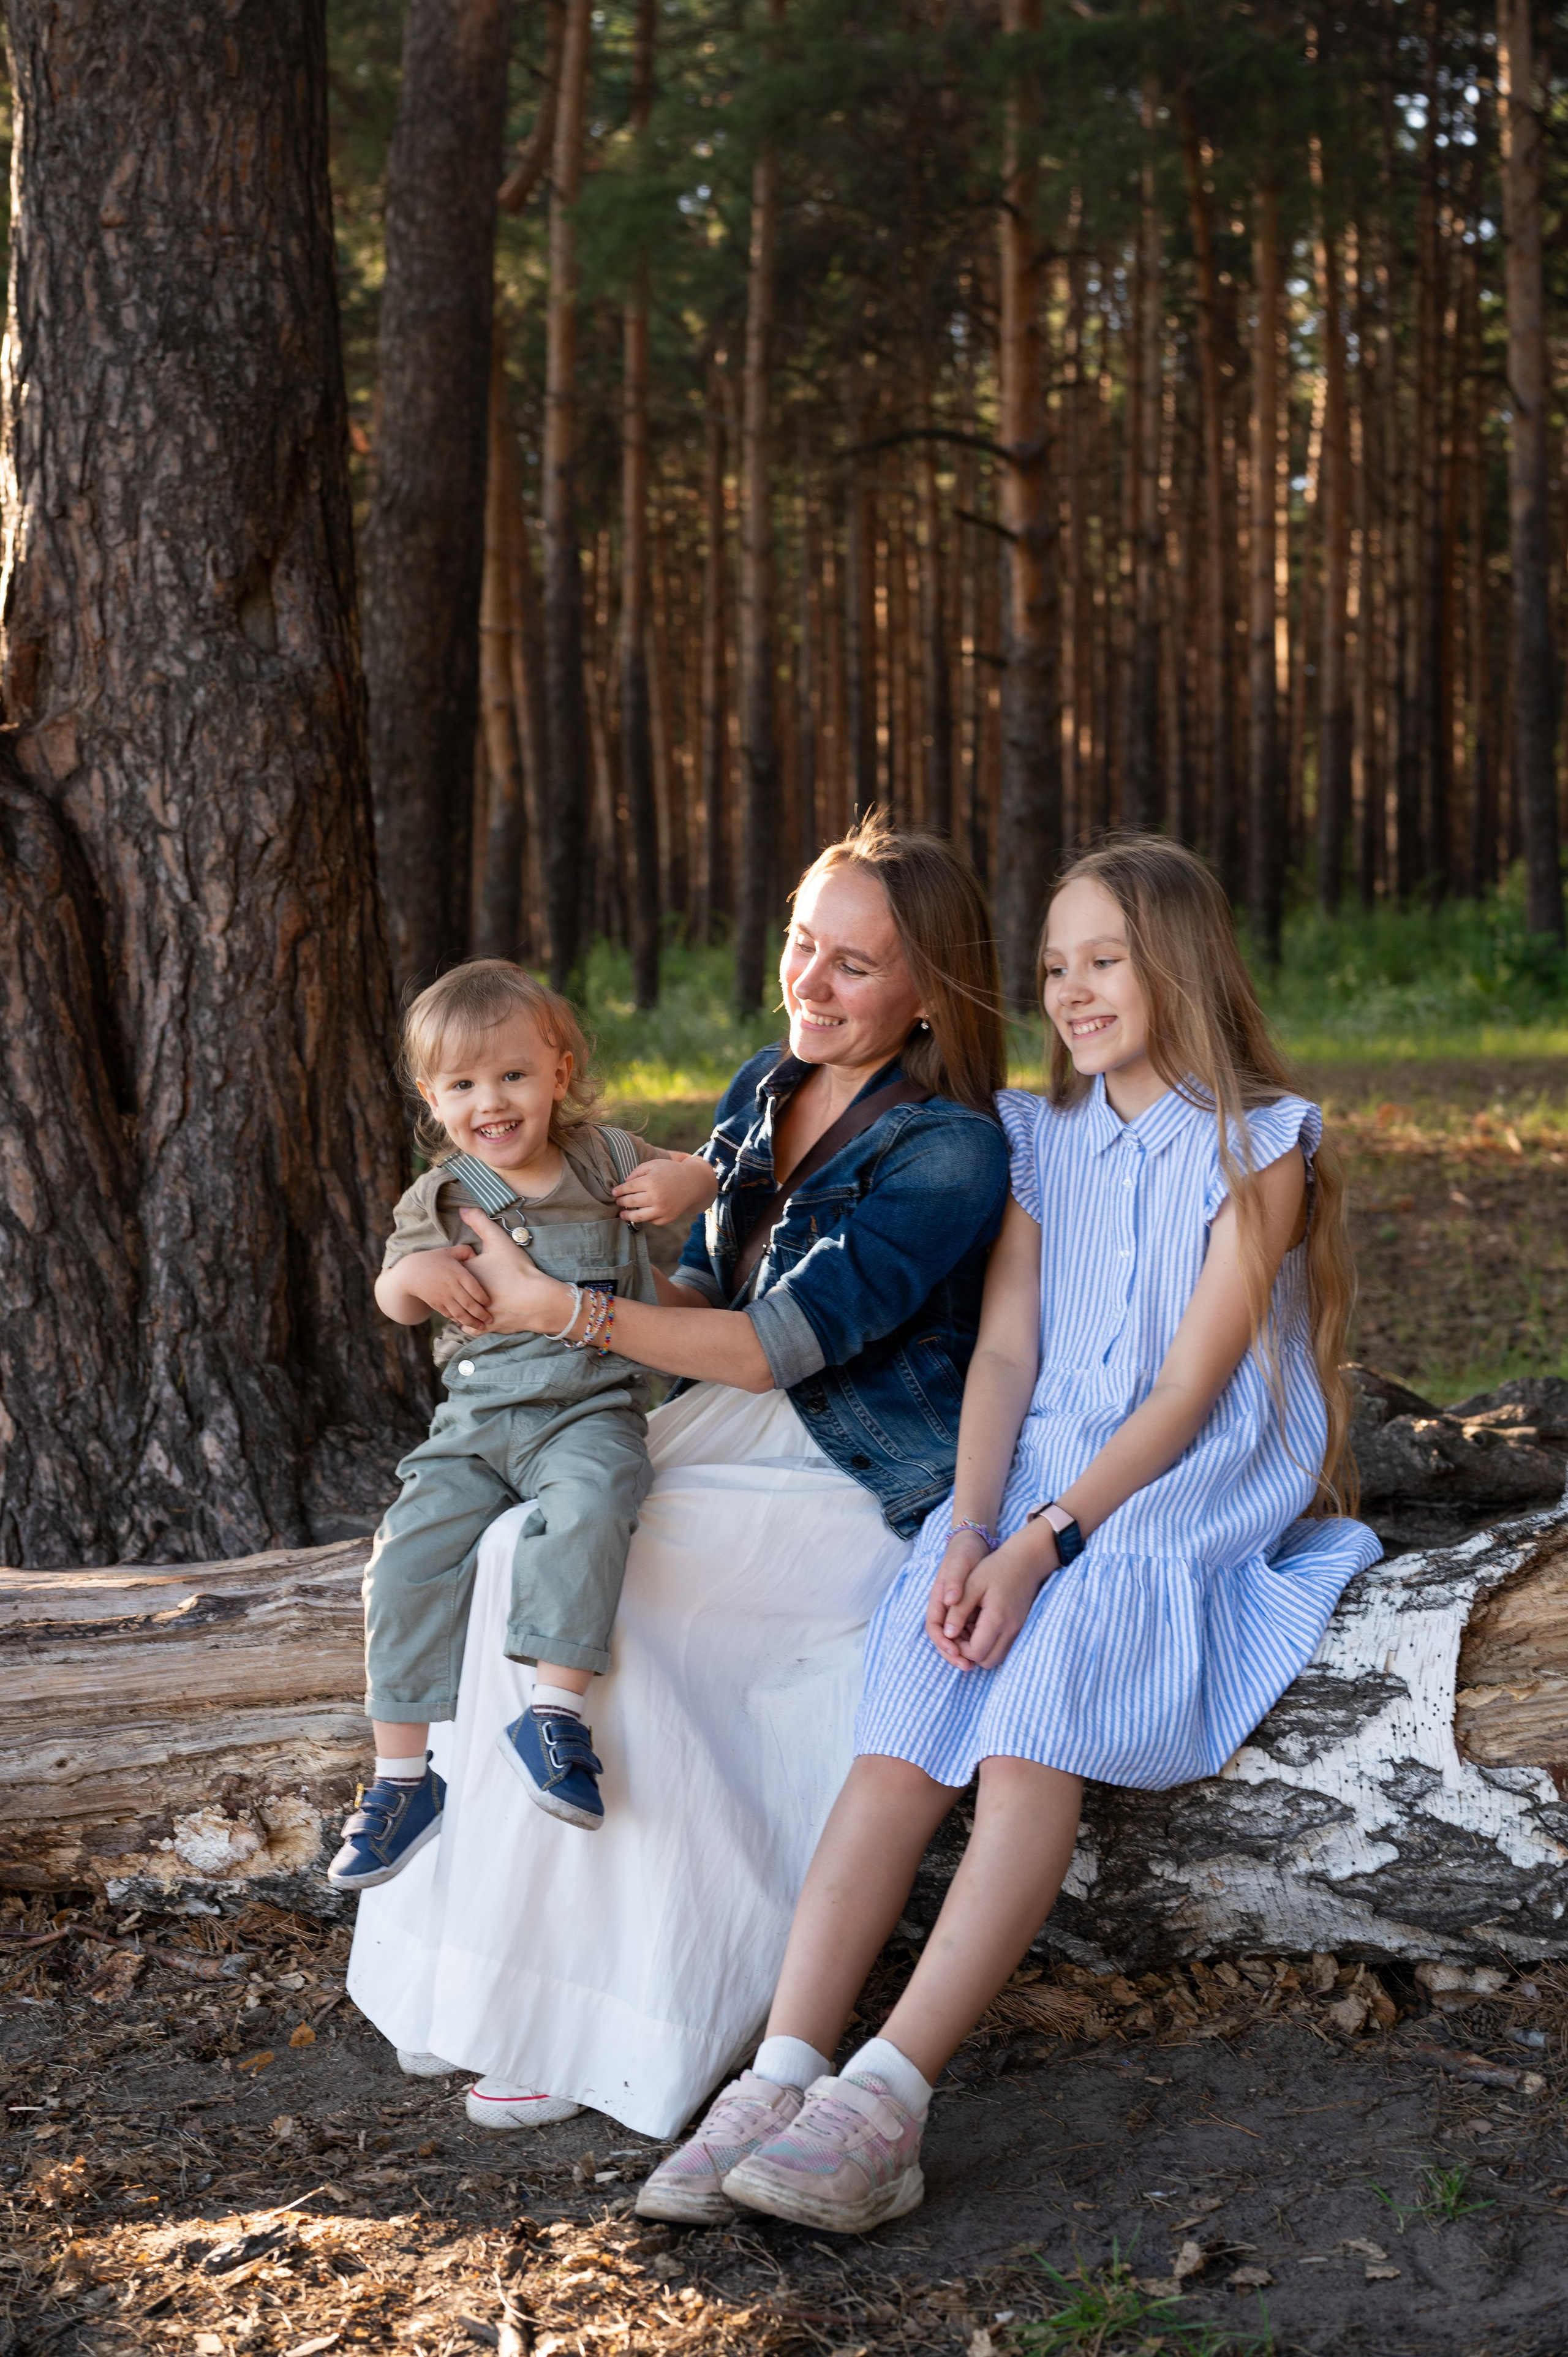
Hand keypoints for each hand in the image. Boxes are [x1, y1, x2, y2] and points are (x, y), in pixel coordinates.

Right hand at [398, 1245, 492, 1330]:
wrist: (410, 1273)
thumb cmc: (431, 1260)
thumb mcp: (448, 1251)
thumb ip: (463, 1251)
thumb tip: (476, 1254)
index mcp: (457, 1273)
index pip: (475, 1288)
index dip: (484, 1298)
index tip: (489, 1303)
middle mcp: (451, 1287)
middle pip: (470, 1304)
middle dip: (481, 1314)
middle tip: (490, 1320)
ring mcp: (443, 1297)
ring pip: (460, 1313)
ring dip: (472, 1322)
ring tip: (481, 1327)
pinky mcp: (436, 1304)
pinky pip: (449, 1315)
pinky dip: (458, 1320)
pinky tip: (465, 1323)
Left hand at [457, 1207, 574, 1334]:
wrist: (537, 1299)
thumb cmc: (517, 1270)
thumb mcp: (499, 1241)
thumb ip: (480, 1222)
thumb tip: (463, 1209)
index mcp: (464, 1275)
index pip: (449, 1270)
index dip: (456, 1268)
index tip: (462, 1267)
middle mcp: (464, 1296)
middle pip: (450, 1292)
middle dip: (453, 1289)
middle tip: (457, 1284)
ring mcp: (474, 1314)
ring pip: (457, 1312)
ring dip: (459, 1308)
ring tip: (465, 1300)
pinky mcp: (485, 1328)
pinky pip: (469, 1328)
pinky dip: (470, 1323)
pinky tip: (474, 1317)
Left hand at [613, 1153, 717, 1228]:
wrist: (693, 1183)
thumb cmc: (671, 1171)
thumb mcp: (655, 1164)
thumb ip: (638, 1171)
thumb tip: (625, 1182)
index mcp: (651, 1182)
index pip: (628, 1188)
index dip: (619, 1190)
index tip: (614, 1192)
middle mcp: (656, 1197)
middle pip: (631, 1202)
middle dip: (621, 1202)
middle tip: (617, 1201)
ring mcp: (662, 1209)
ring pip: (638, 1216)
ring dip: (628, 1215)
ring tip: (622, 1214)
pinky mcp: (668, 1218)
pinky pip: (652, 1221)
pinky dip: (646, 1218)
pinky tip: (642, 1213)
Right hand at [923, 1528, 993, 1663]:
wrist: (974, 1543)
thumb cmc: (964, 1553)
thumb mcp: (958, 1564)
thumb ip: (954, 1582)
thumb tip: (950, 1601)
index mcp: (938, 1598)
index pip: (933, 1627)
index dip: (941, 1642)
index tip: (954, 1652)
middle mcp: (945, 1607)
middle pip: (943, 1638)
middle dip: (952, 1654)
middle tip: (967, 1666)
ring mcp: (956, 1610)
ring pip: (956, 1638)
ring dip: (963, 1652)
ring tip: (975, 1664)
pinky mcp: (969, 1610)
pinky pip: (968, 1632)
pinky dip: (973, 1642)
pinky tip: (985, 1648)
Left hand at [926, 1527, 1057, 1671]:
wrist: (1026, 1560)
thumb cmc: (995, 1568)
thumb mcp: (971, 1585)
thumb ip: (958, 1611)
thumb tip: (947, 1634)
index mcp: (997, 1619)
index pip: (975, 1653)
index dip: (959, 1648)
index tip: (952, 1631)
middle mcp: (1011, 1631)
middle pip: (986, 1662)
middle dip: (968, 1653)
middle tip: (959, 1631)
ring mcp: (1018, 1631)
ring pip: (996, 1657)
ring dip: (980, 1649)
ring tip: (969, 1626)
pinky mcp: (1020, 1628)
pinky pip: (1003, 1648)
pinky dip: (990, 1644)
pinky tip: (981, 1624)